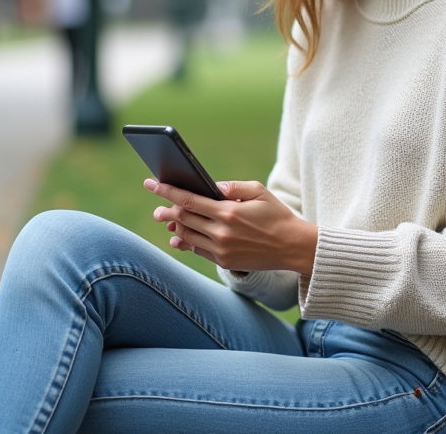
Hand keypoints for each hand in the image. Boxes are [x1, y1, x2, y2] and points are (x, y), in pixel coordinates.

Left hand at [145, 178, 317, 275]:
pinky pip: (199, 250)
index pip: (188, 200)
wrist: (293, 247)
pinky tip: (180, 237)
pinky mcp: (225, 261)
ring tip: (167, 220)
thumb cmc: (277, 215)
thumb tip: (211, 186)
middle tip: (156, 208)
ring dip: (175, 227)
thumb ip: (233, 186)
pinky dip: (187, 243)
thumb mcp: (259, 192)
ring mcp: (222, 249)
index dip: (167, 191)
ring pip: (188, 236)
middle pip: (184, 218)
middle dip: (167, 211)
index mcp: (228, 211)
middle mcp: (222, 232)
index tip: (151, 184)